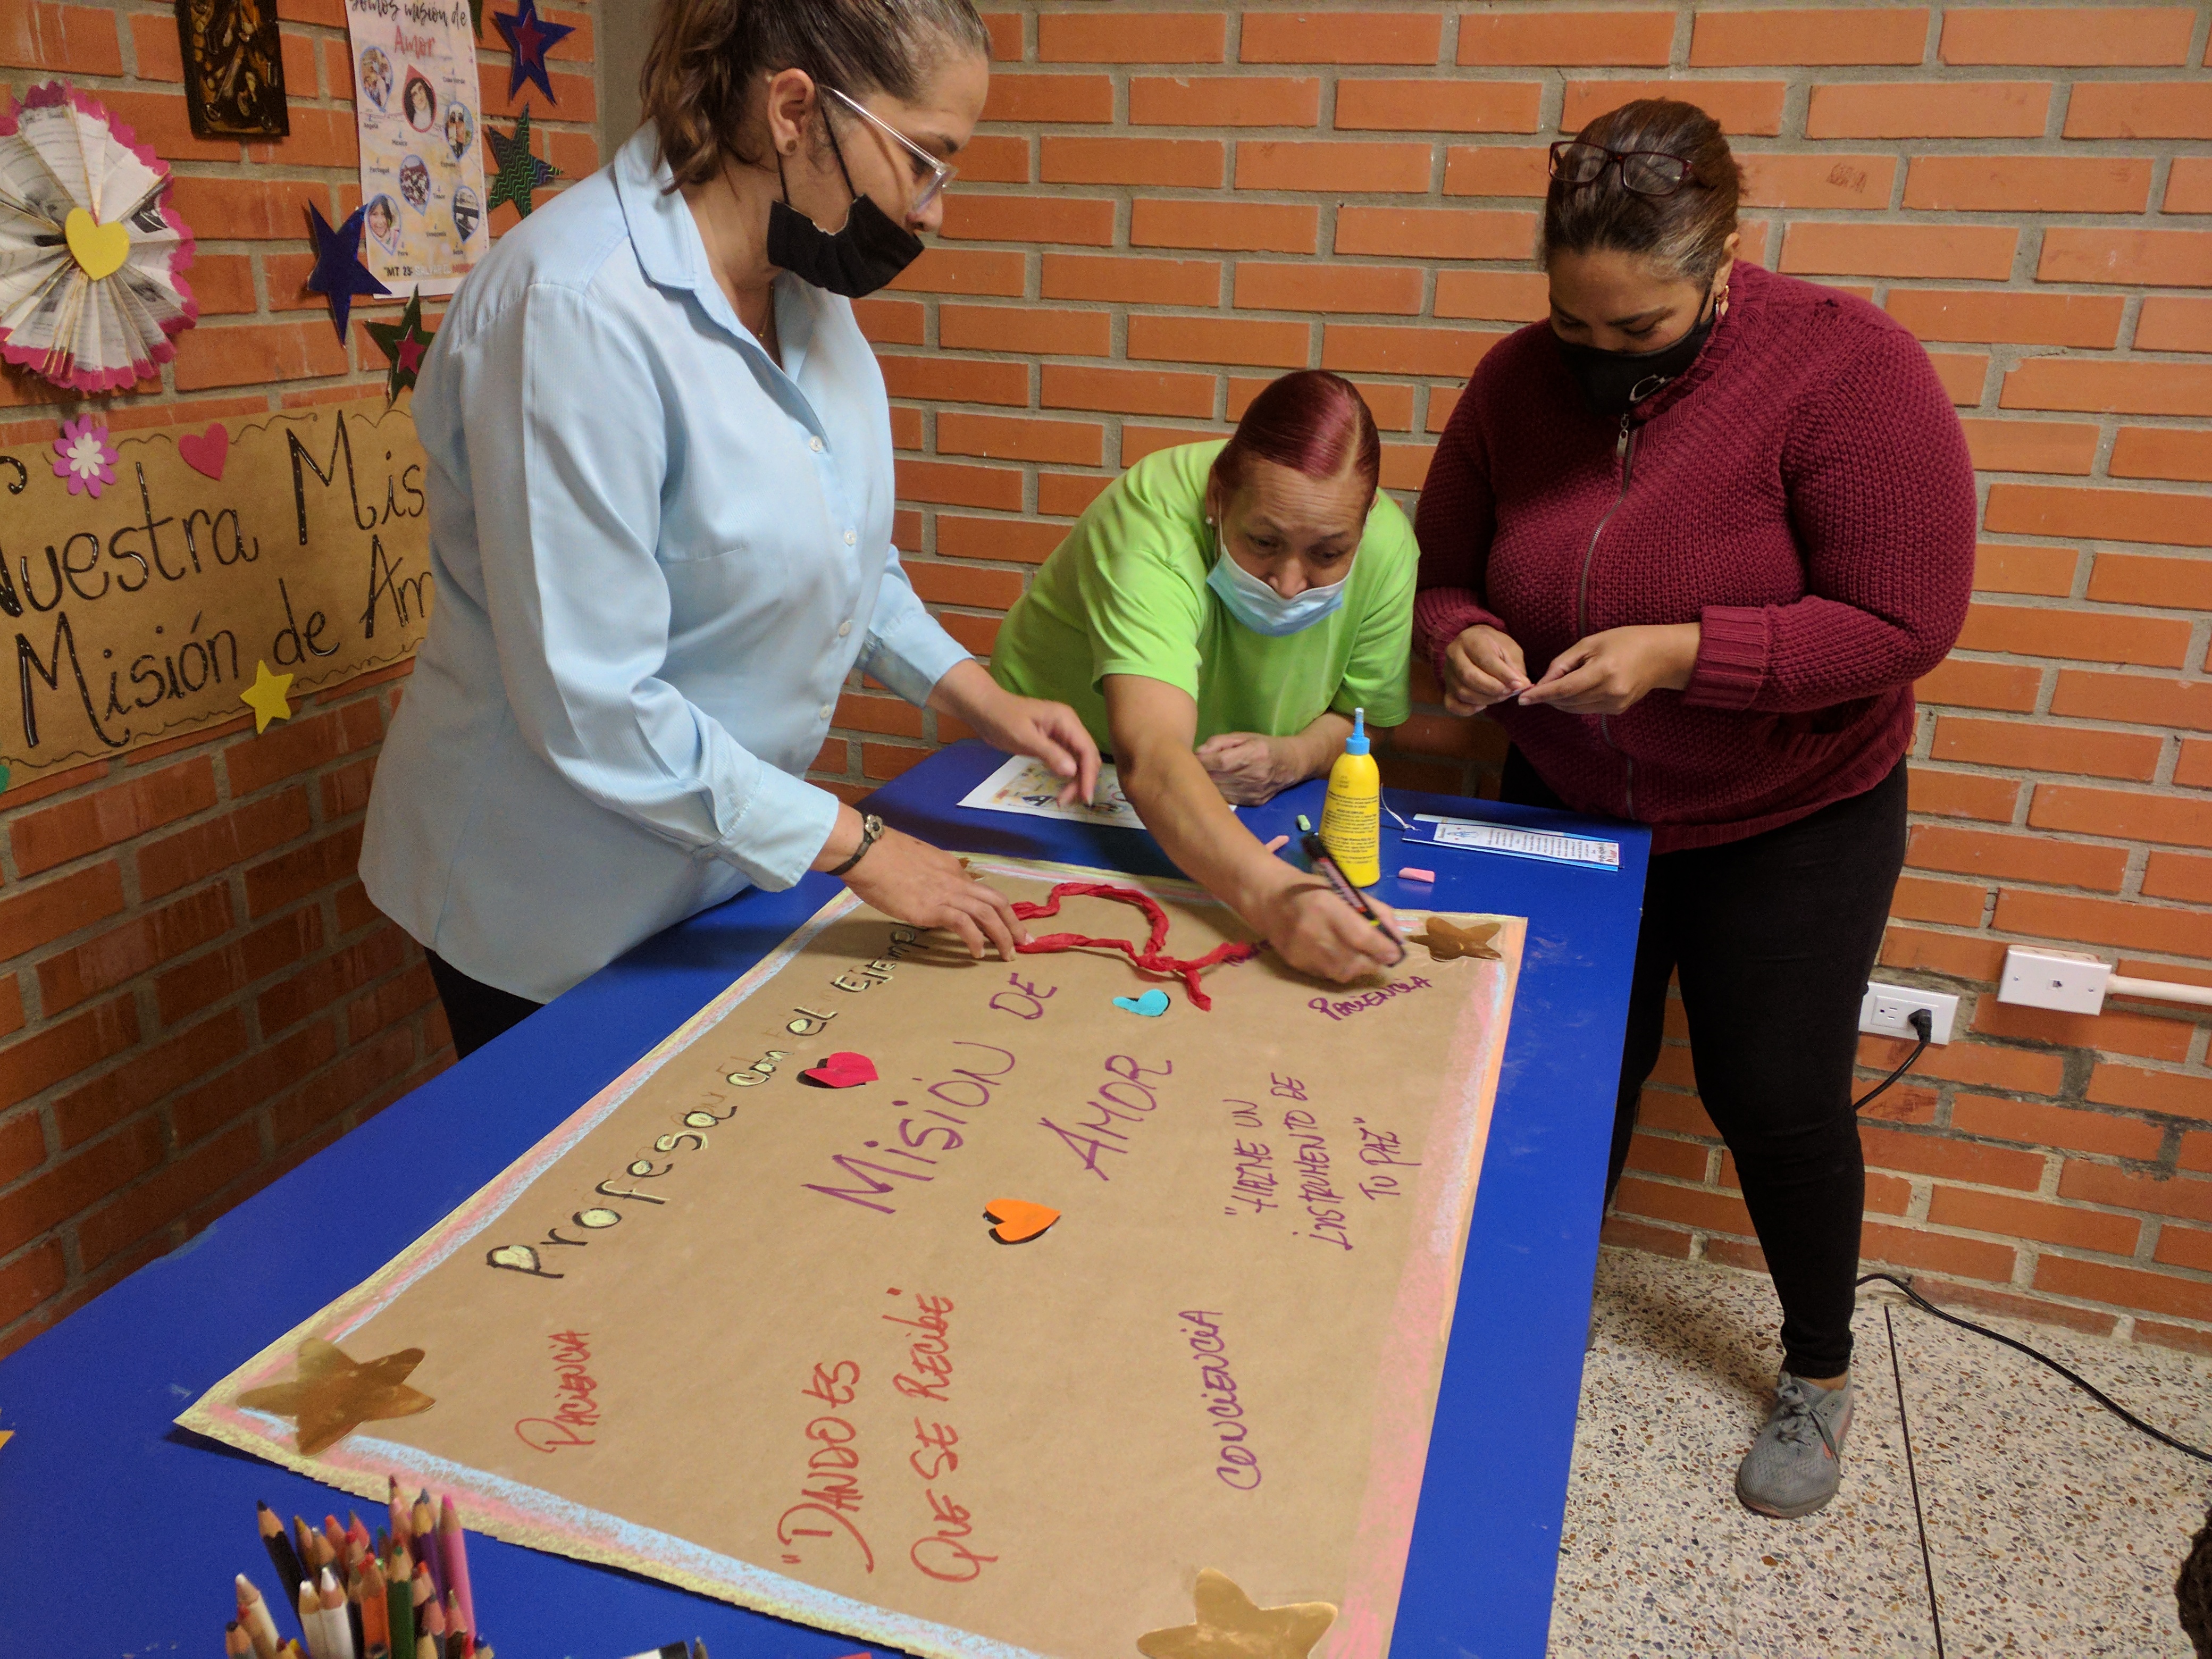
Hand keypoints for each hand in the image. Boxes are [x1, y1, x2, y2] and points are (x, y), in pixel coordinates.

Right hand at [837, 824, 1026, 960]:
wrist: (867, 851)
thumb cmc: (880, 857)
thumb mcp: (913, 863)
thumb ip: (926, 877)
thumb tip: (925, 892)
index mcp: (950, 868)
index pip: (980, 890)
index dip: (996, 908)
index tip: (1003, 923)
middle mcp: (955, 880)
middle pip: (996, 900)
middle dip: (1014, 922)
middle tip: (1023, 942)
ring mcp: (946, 894)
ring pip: (987, 913)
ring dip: (1002, 935)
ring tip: (1007, 954)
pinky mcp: (933, 908)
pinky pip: (964, 925)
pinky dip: (975, 940)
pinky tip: (977, 954)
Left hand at [931, 663, 1099, 807]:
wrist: (984, 709)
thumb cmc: (1002, 719)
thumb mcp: (1024, 737)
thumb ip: (1049, 753)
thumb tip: (1072, 771)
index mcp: (1066, 720)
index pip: (1087, 750)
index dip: (1089, 775)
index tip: (1084, 797)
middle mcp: (1069, 726)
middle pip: (1086, 756)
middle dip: (1083, 780)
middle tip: (1068, 801)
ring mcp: (1062, 734)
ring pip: (1079, 761)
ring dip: (1076, 780)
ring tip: (1063, 799)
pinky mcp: (1053, 742)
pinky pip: (1067, 760)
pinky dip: (1067, 776)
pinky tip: (1061, 789)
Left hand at [1193, 731, 1297, 804]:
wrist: (1291, 765)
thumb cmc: (1264, 746)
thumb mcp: (1243, 737)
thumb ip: (1219, 742)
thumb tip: (1198, 753)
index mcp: (1254, 754)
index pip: (1220, 761)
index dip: (1202, 760)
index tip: (1191, 757)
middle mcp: (1255, 776)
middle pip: (1217, 778)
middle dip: (1201, 772)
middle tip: (1194, 766)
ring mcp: (1254, 792)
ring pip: (1219, 791)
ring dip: (1208, 784)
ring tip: (1205, 775)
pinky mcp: (1252, 803)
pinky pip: (1226, 799)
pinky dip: (1218, 792)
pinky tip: (1219, 785)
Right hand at [1252, 877, 1405, 983]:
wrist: (1270, 900)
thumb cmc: (1315, 891)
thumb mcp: (1347, 891)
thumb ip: (1376, 912)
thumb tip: (1398, 938)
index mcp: (1328, 906)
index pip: (1362, 937)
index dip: (1383, 949)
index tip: (1395, 954)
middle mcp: (1313, 931)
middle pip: (1354, 960)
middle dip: (1373, 962)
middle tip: (1380, 957)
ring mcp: (1302, 950)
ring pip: (1342, 973)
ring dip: (1358, 968)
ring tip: (1361, 957)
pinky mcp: (1295, 963)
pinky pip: (1326, 975)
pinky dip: (1339, 969)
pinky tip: (1339, 957)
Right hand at [1442, 625, 1529, 714]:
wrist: (1475, 644)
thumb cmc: (1494, 647)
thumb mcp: (1509, 649)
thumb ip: (1515, 667)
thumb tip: (1522, 686)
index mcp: (1470, 639)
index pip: (1485, 659)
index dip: (1503, 674)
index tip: (1518, 684)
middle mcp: (1453, 655)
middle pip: (1469, 677)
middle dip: (1493, 688)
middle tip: (1509, 692)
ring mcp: (1447, 673)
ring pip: (1462, 692)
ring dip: (1486, 699)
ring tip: (1501, 696)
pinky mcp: (1446, 688)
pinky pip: (1452, 705)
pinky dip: (1468, 710)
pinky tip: (1483, 705)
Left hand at [1516, 623, 1699, 715]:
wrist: (1661, 656)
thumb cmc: (1625, 641)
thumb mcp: (1591, 643)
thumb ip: (1564, 663)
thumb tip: (1543, 681)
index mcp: (1604, 672)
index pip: (1564, 689)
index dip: (1541, 694)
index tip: (1522, 699)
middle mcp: (1610, 692)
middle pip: (1567, 701)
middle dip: (1548, 697)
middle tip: (1535, 688)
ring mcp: (1616, 704)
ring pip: (1575, 709)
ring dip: (1559, 701)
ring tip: (1554, 686)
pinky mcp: (1618, 710)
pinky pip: (1587, 709)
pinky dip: (1574, 702)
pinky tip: (1573, 690)